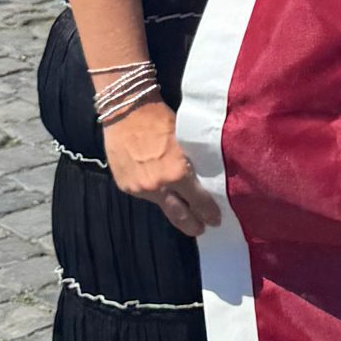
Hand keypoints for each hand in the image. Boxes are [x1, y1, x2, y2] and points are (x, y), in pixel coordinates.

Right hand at [102, 100, 222, 236]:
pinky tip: (162, 194)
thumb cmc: (161, 119)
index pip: (199, 202)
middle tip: (202, 230)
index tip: (216, 220)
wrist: (126, 110)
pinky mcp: (125, 186)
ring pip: (161, 205)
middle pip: (179, 215)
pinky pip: (145, 195)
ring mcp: (139, 189)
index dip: (209, 212)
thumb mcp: (186, 142)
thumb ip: (191, 164)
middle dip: (192, 225)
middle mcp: (158, 186)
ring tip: (184, 214)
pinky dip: (155, 195)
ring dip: (172, 209)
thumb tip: (202, 179)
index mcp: (178, 174)